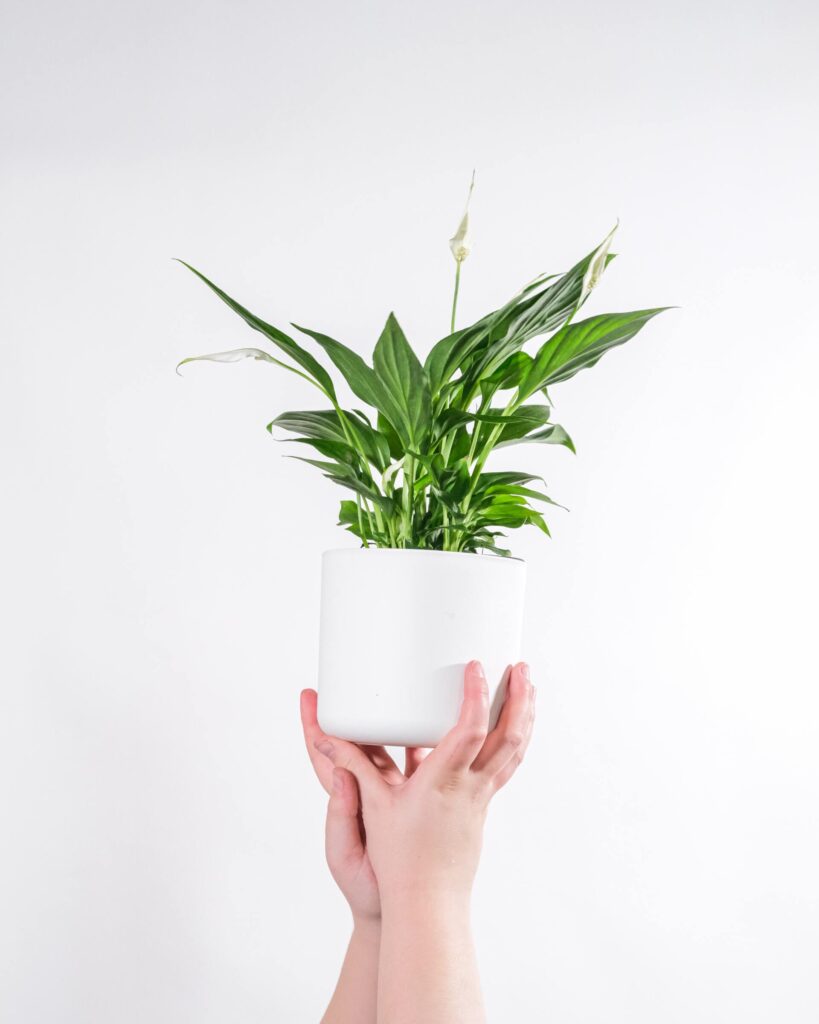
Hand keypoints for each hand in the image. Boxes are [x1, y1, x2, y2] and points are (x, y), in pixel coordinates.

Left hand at [300, 690, 428, 921]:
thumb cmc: (362, 887)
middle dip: (353, 707)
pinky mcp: (417, 796)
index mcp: (345, 798)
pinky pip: (420, 758)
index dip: (314, 725)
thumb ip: (340, 814)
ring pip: (390, 744)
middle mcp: (368, 788)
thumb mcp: (343, 852)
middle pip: (357, 738)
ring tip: (397, 686)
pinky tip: (436, 718)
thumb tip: (340, 771)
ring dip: (390, 717)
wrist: (398, 908)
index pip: (324, 754)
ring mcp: (393, 790)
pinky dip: (424, 737)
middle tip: (354, 676)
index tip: (308, 695)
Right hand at [311, 660, 534, 904]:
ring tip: (528, 686)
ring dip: (525, 715)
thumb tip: (327, 737)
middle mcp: (470, 788)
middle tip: (521, 667)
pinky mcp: (482, 803)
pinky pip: (506, 763)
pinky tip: (512, 725)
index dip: (476, 697)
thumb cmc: (398, 861)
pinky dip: (513, 738)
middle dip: (520, 698)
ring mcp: (481, 797)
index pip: (469, 733)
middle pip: (509, 737)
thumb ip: (352, 768)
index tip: (476, 667)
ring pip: (515, 750)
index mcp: (442, 784)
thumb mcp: (371, 809)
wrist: (427, 904)